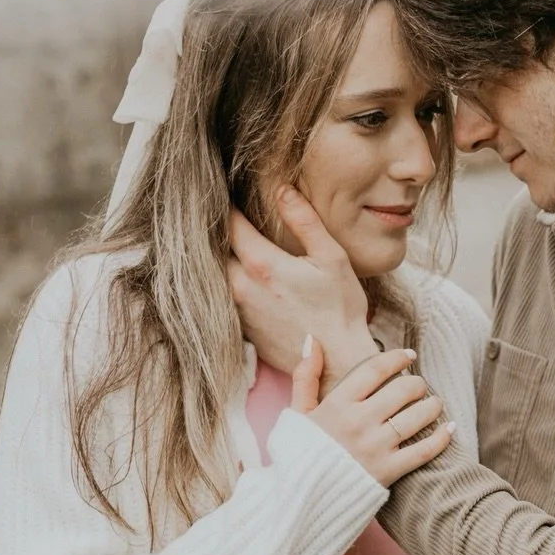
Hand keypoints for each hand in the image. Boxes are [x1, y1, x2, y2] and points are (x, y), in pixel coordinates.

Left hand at [229, 188, 374, 389]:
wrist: (338, 364)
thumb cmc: (341, 310)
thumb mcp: (332, 258)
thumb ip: (304, 221)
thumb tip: (281, 189)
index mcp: (262, 264)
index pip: (229, 223)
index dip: (224, 204)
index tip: (224, 190)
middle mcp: (241, 287)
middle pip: (213, 250)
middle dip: (215, 231)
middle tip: (219, 214)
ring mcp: (238, 311)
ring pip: (215, 276)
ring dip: (218, 258)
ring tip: (223, 241)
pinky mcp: (241, 329)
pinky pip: (224, 298)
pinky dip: (226, 283)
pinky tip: (238, 276)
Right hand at [290, 336, 452, 487]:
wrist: (299, 498)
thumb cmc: (299, 453)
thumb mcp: (296, 412)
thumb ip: (305, 376)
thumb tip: (313, 339)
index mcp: (337, 405)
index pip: (374, 369)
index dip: (396, 358)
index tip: (409, 356)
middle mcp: (358, 422)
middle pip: (402, 390)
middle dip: (417, 384)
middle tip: (420, 386)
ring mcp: (375, 447)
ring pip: (417, 416)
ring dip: (432, 406)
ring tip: (435, 403)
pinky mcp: (388, 471)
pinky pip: (423, 450)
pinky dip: (441, 438)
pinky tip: (450, 429)